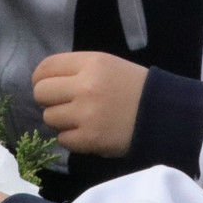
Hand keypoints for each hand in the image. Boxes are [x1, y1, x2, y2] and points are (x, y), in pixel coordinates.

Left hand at [33, 52, 147, 156]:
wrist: (162, 114)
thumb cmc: (133, 87)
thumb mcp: (107, 65)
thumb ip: (77, 69)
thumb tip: (45, 81)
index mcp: (90, 63)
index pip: (45, 68)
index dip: (41, 78)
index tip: (48, 86)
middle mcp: (85, 86)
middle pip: (41, 93)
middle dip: (49, 100)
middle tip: (64, 104)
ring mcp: (86, 114)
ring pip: (49, 117)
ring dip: (61, 120)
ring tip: (81, 119)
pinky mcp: (89, 139)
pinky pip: (63, 139)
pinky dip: (72, 138)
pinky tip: (88, 132)